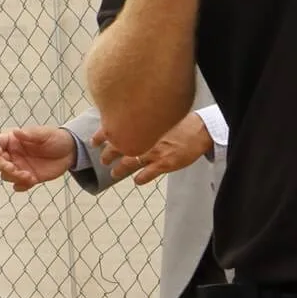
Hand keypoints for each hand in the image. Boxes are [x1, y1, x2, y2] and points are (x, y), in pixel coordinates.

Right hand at [0, 126, 76, 191]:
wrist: (71, 151)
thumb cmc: (57, 138)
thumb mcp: (46, 133)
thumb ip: (31, 134)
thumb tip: (16, 132)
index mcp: (14, 141)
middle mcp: (13, 154)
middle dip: (2, 166)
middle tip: (14, 169)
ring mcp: (19, 167)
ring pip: (5, 175)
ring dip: (14, 177)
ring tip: (29, 176)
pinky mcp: (27, 178)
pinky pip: (18, 186)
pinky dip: (21, 186)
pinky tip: (32, 181)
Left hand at [92, 113, 211, 184]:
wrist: (201, 130)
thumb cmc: (182, 123)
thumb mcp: (161, 117)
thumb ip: (145, 122)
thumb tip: (131, 123)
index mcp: (143, 125)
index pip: (115, 128)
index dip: (101, 136)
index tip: (94, 141)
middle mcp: (145, 138)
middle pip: (117, 148)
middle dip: (107, 156)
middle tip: (104, 160)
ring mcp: (153, 152)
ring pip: (127, 164)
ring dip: (118, 170)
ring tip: (114, 173)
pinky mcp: (164, 163)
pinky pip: (145, 175)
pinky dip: (139, 179)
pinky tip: (138, 179)